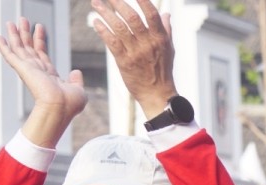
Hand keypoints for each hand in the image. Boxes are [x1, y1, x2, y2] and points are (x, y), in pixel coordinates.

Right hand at [0, 18, 86, 146]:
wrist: (60, 108)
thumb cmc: (70, 104)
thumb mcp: (77, 89)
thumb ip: (76, 80)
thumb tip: (76, 72)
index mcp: (49, 76)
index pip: (42, 54)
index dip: (40, 40)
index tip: (40, 27)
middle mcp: (37, 71)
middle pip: (29, 48)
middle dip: (26, 33)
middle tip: (23, 20)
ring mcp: (29, 70)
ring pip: (19, 48)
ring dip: (16, 34)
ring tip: (12, 22)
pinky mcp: (22, 69)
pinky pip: (10, 55)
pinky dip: (4, 46)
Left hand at [91, 0, 176, 117]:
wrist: (157, 94)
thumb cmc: (163, 71)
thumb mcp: (169, 49)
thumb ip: (166, 30)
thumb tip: (166, 13)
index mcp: (160, 39)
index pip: (151, 14)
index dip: (142, 1)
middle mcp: (148, 44)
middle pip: (132, 17)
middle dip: (118, 3)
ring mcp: (136, 52)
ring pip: (119, 27)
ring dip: (106, 13)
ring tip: (96, 3)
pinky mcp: (124, 61)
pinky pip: (111, 42)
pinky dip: (102, 30)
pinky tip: (95, 22)